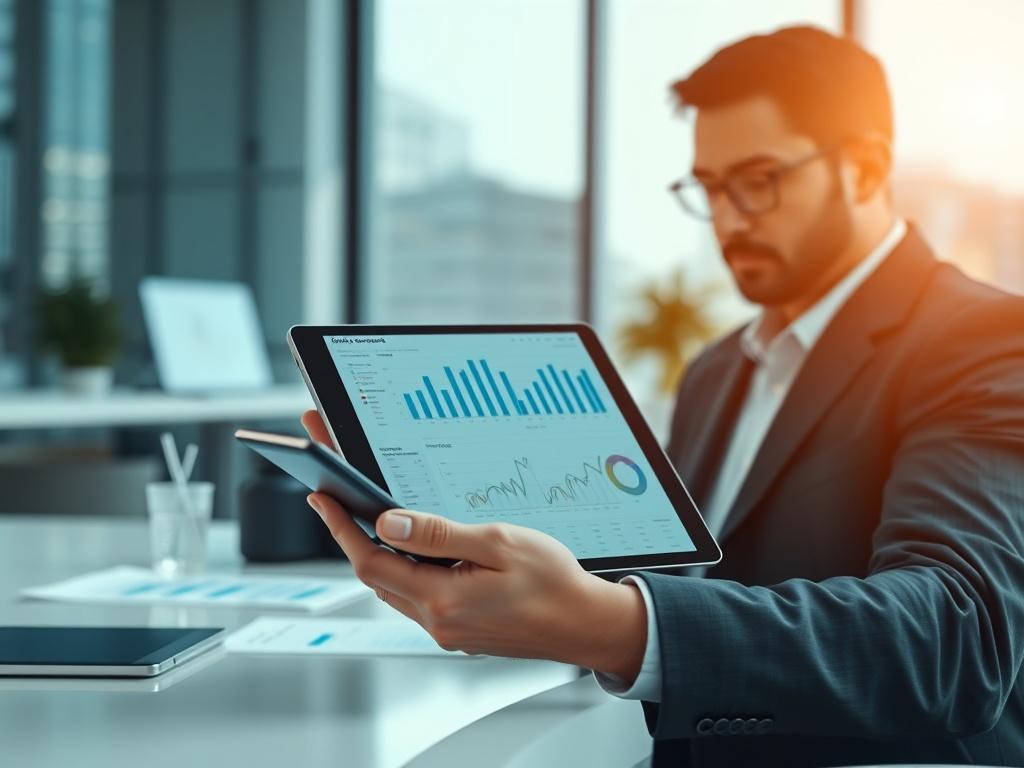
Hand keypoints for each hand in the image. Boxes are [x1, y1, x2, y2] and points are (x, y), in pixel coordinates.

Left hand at [299, 410, 647, 679]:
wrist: (586, 623)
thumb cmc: (553, 582)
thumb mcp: (497, 543)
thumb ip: (439, 534)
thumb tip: (388, 522)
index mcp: (442, 601)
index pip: (370, 562)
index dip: (339, 527)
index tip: (320, 496)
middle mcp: (437, 622)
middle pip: (376, 575)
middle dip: (351, 534)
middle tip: (336, 495)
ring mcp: (447, 629)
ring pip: (394, 586)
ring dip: (376, 552)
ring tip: (365, 514)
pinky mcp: (458, 628)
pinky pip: (417, 595)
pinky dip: (404, 567)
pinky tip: (411, 546)